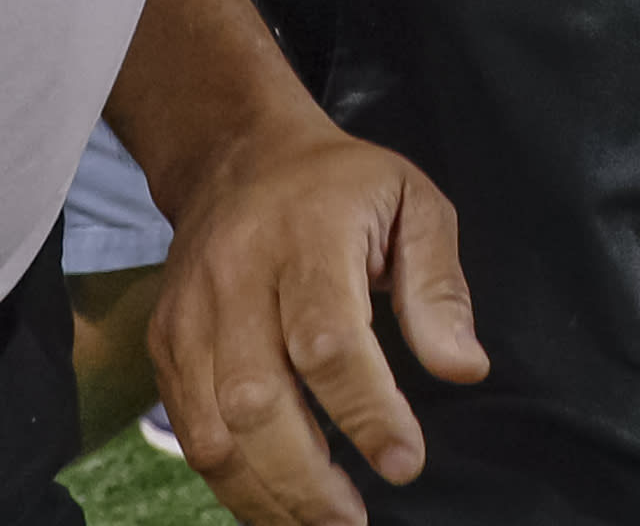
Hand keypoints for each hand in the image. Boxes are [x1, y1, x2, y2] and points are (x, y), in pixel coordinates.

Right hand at [147, 115, 487, 525]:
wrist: (240, 158)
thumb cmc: (345, 185)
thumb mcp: (417, 204)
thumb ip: (439, 288)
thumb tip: (465, 369)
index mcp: (307, 237)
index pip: (328, 341)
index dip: (366, 411)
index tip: (404, 462)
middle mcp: (236, 279)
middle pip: (257, 399)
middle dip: (306, 476)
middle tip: (353, 521)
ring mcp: (190, 316)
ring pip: (211, 428)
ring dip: (264, 492)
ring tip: (319, 525)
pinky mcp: (165, 343)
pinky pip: (187, 428)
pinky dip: (228, 478)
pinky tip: (273, 501)